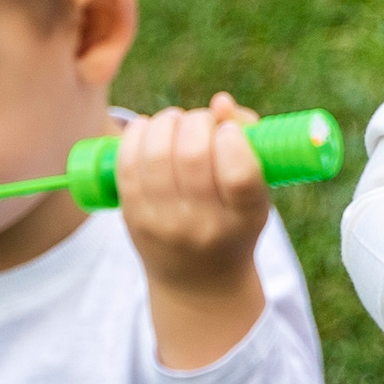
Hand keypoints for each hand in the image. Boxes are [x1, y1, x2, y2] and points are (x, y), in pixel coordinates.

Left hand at [115, 94, 269, 368]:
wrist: (197, 281)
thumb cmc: (233, 221)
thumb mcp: (256, 193)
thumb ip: (249, 142)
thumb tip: (220, 102)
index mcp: (245, 218)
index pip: (238, 174)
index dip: (231, 139)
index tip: (228, 131)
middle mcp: (204, 225)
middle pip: (193, 156)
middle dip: (197, 122)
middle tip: (201, 122)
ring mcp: (164, 223)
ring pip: (156, 154)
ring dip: (167, 122)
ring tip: (176, 121)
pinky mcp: (132, 217)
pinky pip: (126, 163)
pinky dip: (137, 133)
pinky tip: (150, 128)